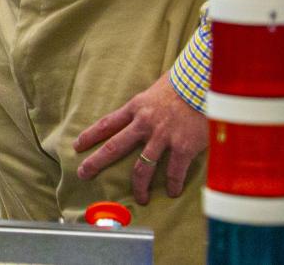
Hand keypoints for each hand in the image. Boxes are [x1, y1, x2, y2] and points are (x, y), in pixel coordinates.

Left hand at [74, 75, 207, 204]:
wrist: (206, 85)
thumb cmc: (182, 86)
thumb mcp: (154, 93)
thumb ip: (144, 108)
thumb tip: (138, 117)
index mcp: (136, 109)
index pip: (106, 124)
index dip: (90, 136)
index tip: (77, 146)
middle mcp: (145, 124)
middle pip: (114, 147)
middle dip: (96, 162)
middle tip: (83, 174)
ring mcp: (163, 137)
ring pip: (143, 167)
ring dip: (139, 186)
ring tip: (140, 198)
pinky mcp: (184, 147)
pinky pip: (174, 171)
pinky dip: (173, 184)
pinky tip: (172, 192)